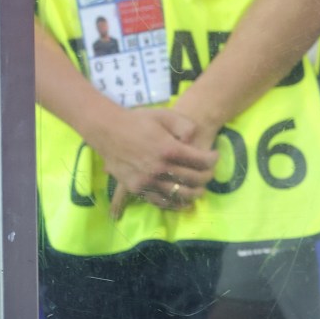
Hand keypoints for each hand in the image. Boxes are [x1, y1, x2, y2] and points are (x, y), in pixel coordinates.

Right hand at [103, 108, 218, 217]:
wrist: (105, 129)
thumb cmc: (137, 120)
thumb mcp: (164, 115)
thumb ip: (185, 125)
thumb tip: (196, 141)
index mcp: (168, 149)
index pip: (201, 161)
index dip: (212, 160)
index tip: (214, 157)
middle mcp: (159, 167)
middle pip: (193, 179)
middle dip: (207, 177)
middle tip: (209, 174)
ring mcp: (148, 180)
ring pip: (179, 194)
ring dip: (194, 194)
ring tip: (200, 190)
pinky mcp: (137, 188)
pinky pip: (160, 201)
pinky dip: (174, 203)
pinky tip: (183, 202)